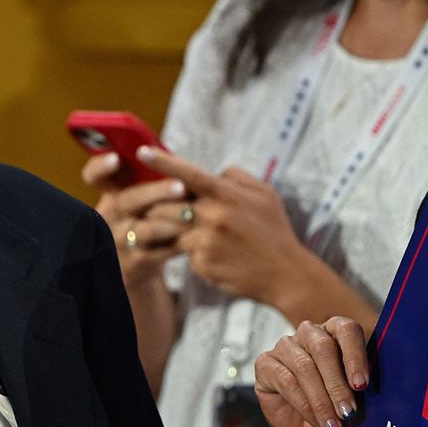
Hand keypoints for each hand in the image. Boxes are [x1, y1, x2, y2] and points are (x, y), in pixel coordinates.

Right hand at [82, 151, 188, 290]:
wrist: (138, 265)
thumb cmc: (146, 220)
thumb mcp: (138, 199)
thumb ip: (147, 178)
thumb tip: (168, 154)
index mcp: (110, 194)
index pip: (94, 176)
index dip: (101, 167)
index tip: (116, 159)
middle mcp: (109, 217)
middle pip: (126, 201)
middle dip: (155, 192)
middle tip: (180, 187)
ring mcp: (119, 241)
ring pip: (142, 230)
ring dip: (168, 221)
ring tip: (190, 214)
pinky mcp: (135, 264)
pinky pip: (157, 253)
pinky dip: (177, 244)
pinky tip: (195, 237)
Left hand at [138, 146, 305, 303]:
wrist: (286, 275)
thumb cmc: (274, 231)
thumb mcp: (265, 195)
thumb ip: (236, 177)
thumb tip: (213, 172)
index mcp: (228, 195)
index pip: (188, 173)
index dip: (163, 161)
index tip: (141, 151)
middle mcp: (214, 215)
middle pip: (168, 205)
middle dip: (161, 207)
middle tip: (168, 212)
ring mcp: (206, 241)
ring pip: (171, 230)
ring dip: (175, 230)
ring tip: (202, 235)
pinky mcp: (201, 263)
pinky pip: (185, 253)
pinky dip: (194, 253)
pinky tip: (217, 257)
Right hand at [254, 317, 368, 426]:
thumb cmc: (340, 415)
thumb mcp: (360, 401)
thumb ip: (365, 388)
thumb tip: (385, 388)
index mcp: (337, 335)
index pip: (346, 329)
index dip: (355, 356)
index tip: (362, 385)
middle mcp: (310, 335)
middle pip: (323, 347)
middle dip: (337, 384)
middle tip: (349, 412)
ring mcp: (286, 348)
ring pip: (304, 365)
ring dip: (321, 399)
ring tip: (334, 424)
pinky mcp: (266, 364)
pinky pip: (285, 380)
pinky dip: (303, 404)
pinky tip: (316, 420)